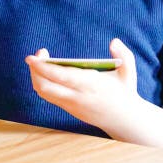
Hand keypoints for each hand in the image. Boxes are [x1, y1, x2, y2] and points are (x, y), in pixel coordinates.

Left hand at [25, 38, 141, 132]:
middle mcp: (77, 97)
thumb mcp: (129, 73)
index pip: (61, 77)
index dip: (43, 67)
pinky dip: (43, 83)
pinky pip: (49, 96)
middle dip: (35, 71)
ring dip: (36, 76)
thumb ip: (124, 55)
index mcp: (90, 86)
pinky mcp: (69, 109)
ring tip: (40, 61)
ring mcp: (71, 105)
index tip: (33, 57)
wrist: (124, 120)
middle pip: (45, 87)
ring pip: (44, 93)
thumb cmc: (125, 92)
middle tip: (35, 56)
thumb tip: (114, 41)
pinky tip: (46, 71)